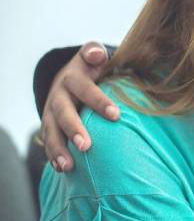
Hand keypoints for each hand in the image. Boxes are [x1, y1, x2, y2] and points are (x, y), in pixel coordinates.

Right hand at [40, 41, 119, 171]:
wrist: (71, 76)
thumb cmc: (93, 68)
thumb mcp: (94, 56)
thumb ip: (96, 52)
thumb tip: (97, 54)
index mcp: (73, 77)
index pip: (85, 88)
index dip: (99, 101)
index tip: (117, 115)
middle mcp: (58, 94)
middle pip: (63, 112)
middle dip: (73, 129)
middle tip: (86, 146)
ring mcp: (51, 111)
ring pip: (51, 130)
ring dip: (59, 148)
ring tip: (69, 165)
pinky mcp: (49, 124)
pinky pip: (48, 141)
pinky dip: (54, 155)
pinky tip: (63, 169)